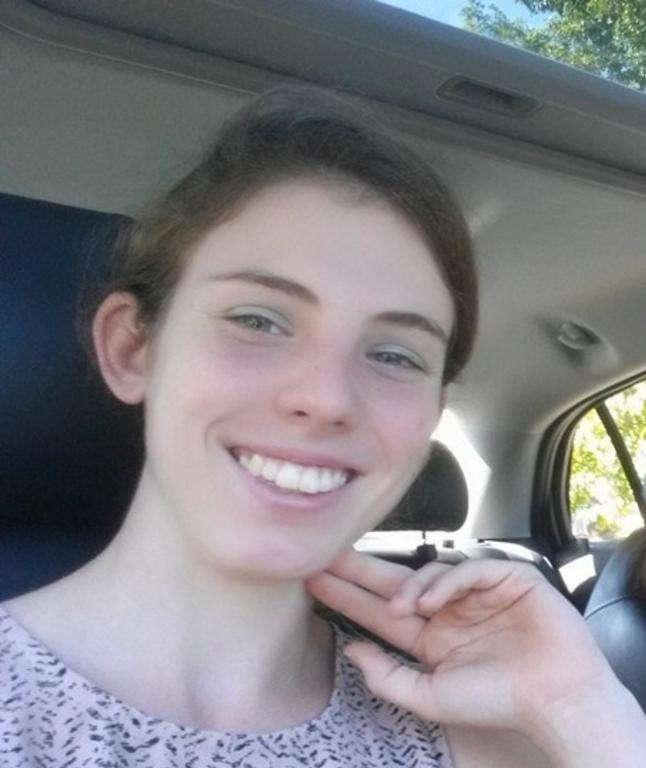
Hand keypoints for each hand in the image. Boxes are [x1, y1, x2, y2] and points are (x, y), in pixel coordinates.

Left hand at [306, 550, 616, 736]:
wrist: (556, 698)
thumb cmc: (498, 700)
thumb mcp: (431, 696)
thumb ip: (388, 677)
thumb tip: (350, 652)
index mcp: (429, 635)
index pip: (378, 610)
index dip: (347, 595)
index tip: (314, 581)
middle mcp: (447, 608)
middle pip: (393, 579)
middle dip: (359, 568)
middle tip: (326, 553)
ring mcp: (474, 590)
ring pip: (428, 569)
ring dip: (408, 586)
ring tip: (401, 609)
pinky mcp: (502, 576)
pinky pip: (465, 568)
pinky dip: (445, 581)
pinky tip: (433, 601)